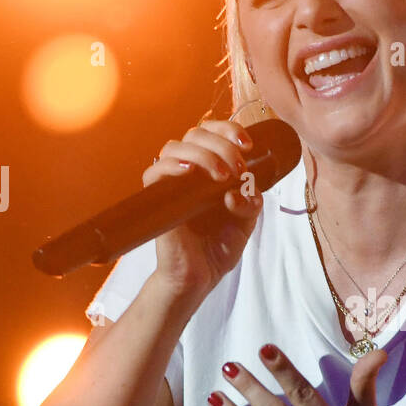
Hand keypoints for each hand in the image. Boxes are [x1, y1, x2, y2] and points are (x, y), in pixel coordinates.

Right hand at [142, 119, 262, 300]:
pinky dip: (172, 166)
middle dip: (222, 144)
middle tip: (238, 169)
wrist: (200, 276)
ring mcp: (170, 184)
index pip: (212, 133)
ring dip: (203, 154)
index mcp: (208, 169)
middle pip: (195, 134)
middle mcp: (187, 171)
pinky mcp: (156, 200)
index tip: (249, 145)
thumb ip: (251, 200)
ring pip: (174, 147)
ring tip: (222, 175)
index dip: (229, 130)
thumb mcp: (247, 220)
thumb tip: (240, 189)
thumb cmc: (218, 246)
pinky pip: (154, 172)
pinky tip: (190, 173)